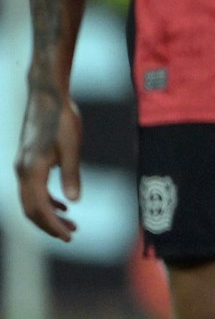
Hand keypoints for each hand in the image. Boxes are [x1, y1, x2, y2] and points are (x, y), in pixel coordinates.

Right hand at [15, 85, 82, 240]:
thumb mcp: (72, 146)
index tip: (68, 237)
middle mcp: (22, 171)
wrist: (48, 96)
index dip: (53, 225)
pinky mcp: (27, 160)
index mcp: (31, 171)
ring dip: (49, 213)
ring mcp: (22, 166)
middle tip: (71, 235)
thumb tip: (73, 201)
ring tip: (71, 222)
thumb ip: (71, 174)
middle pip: (31, 209)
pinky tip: (63, 203)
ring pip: (31, 199)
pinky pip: (33, 188)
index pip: (39, 208)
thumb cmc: (62, 118)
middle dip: (49, 224)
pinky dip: (46, 199)